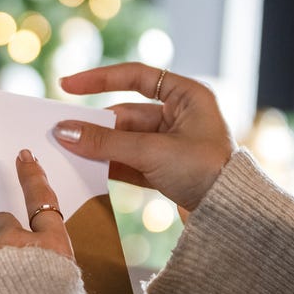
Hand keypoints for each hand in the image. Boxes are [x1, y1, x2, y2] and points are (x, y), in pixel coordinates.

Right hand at [54, 62, 234, 213]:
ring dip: (100, 147)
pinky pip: (131, 161)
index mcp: (188, 96)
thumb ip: (106, 142)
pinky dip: (111, 165)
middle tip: (60, 132)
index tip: (67, 85)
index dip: (100, 78)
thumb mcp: (152, 151)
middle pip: (126, 114)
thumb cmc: (205, 170)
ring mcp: (173, 143)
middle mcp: (181, 115)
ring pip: (126, 140)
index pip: (137, 76)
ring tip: (67, 152)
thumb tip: (64, 131)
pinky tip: (86, 170)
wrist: (232, 217)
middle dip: (95, 126)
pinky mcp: (167, 169)